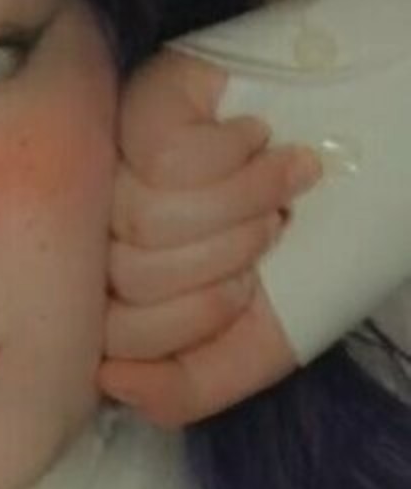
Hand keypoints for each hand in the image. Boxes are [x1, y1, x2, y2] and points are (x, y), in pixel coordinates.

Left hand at [98, 50, 323, 426]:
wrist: (382, 155)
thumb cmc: (314, 252)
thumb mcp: (258, 346)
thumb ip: (183, 389)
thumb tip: (108, 378)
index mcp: (126, 292)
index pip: (113, 337)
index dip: (196, 318)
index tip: (251, 284)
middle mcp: (108, 226)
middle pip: (128, 277)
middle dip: (225, 261)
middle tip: (274, 229)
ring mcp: (119, 157)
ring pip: (143, 219)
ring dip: (239, 206)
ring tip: (281, 183)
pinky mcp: (145, 99)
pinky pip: (162, 157)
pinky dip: (233, 156)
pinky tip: (258, 138)